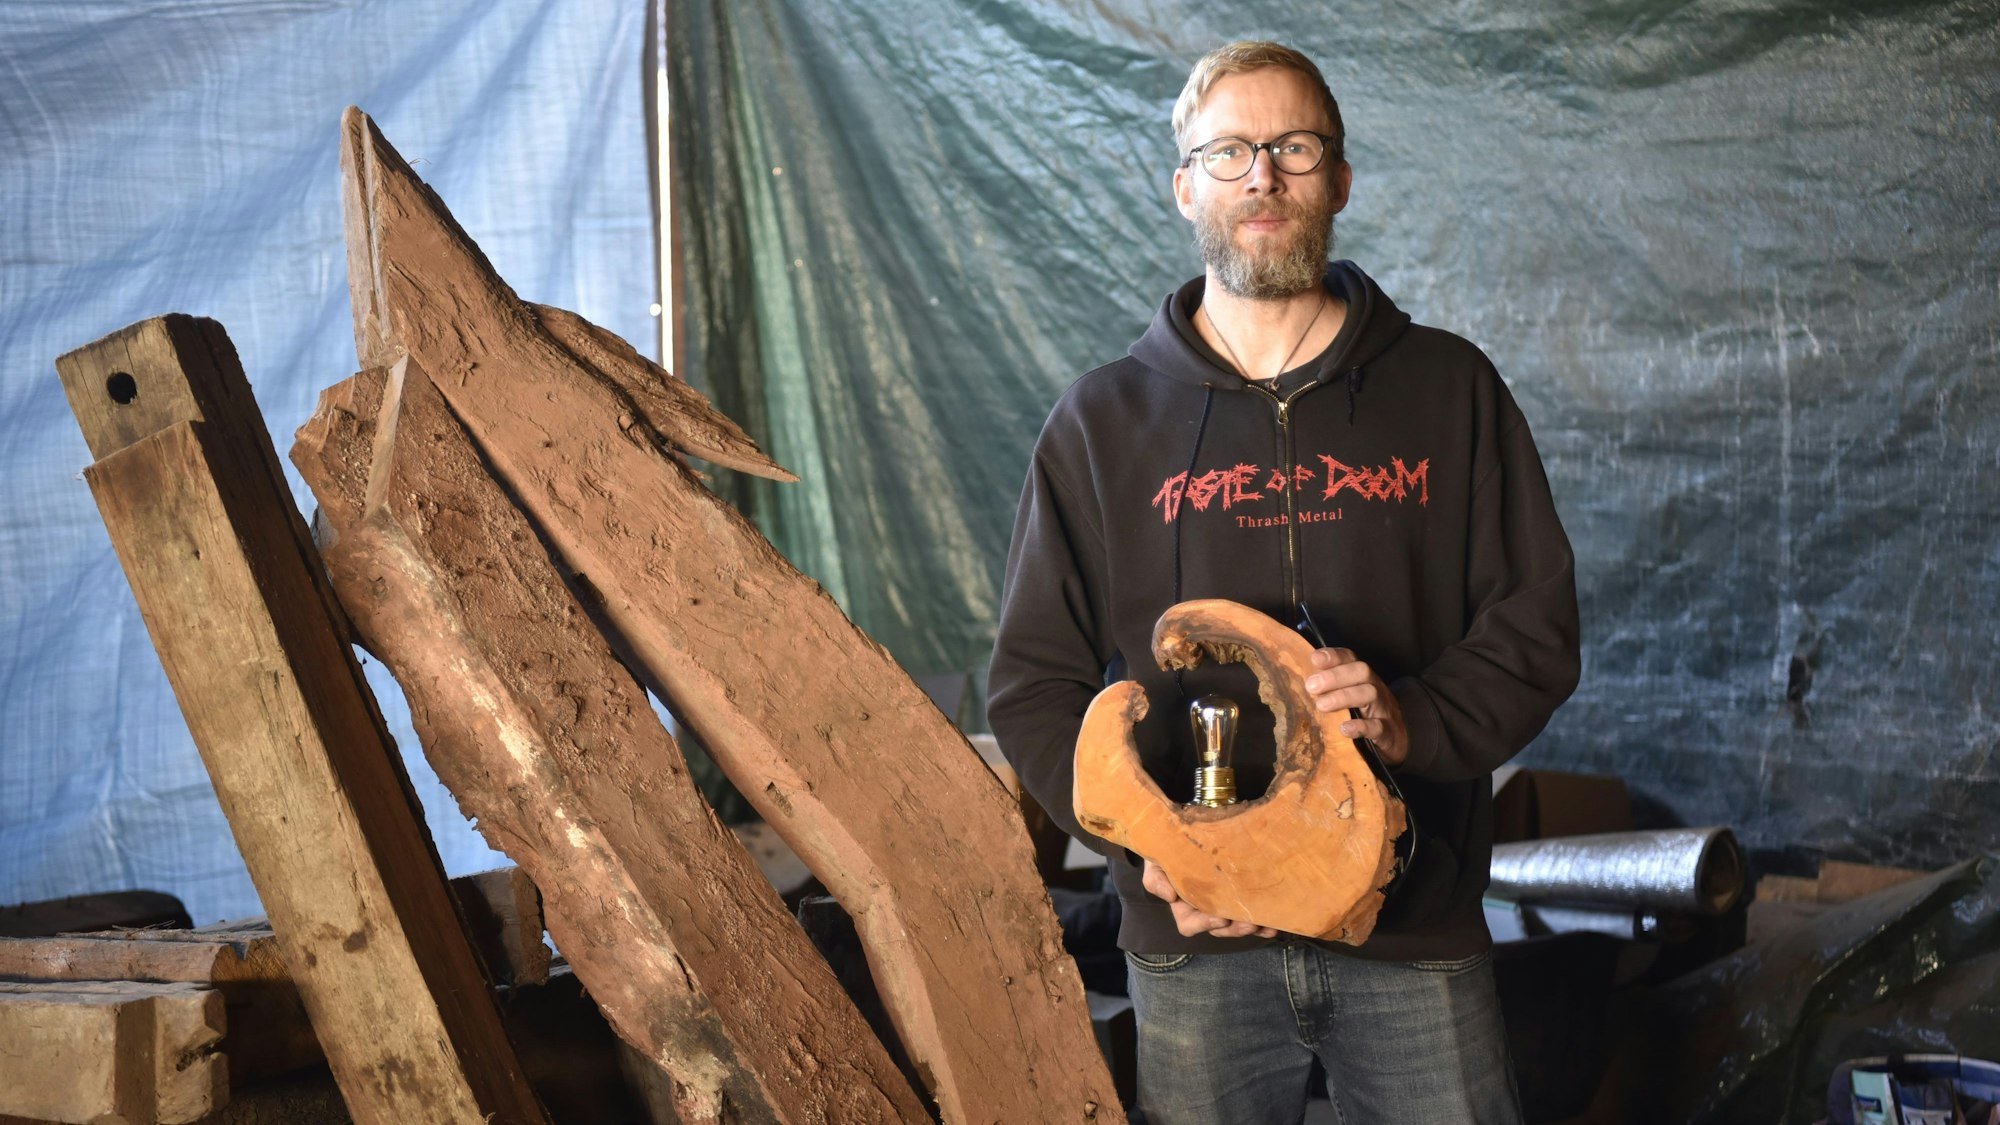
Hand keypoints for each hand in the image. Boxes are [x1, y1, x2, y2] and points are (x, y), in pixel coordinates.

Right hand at [1141, 858, 1276, 938]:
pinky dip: (1264, 923)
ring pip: (1237, 924)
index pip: (1190, 924)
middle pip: (1219, 928)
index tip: (1220, 917)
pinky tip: (1275, 924)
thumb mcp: (1154, 864)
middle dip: (1235, 929)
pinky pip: (1251, 915)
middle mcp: (1204, 911)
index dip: (1205, 924)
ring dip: (1253, 927)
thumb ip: (1156, 880)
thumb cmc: (1167, 852)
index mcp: (1183, 907)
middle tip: (1250, 923)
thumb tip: (1170, 896)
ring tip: (1266, 924)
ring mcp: (1223, 906)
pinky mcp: (1239, 899)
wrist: (1184, 835)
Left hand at [1304, 648, 1408, 765]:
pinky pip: (1378, 726)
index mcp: (1361, 677)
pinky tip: (1344, 729)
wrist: (1397, 739)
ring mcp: (1383, 708)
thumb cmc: (1364, 713)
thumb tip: (1296, 682)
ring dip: (1343, 697)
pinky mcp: (1388, 731)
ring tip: (1321, 706)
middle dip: (1334, 676)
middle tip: (1311, 687)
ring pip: (1370, 693)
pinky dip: (1360, 727)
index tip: (1314, 659)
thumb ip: (1328, 688)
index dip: (1333, 656)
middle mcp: (1374, 687)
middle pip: (1361, 671)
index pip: (1350, 658)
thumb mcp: (1348, 696)